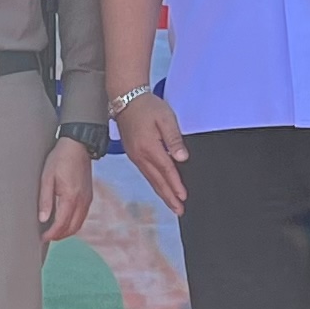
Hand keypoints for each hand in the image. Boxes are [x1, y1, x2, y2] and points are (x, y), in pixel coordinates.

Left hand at [37, 138, 93, 240]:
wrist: (78, 146)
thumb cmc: (60, 158)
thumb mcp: (47, 178)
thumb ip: (45, 200)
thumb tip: (43, 219)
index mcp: (71, 197)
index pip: (61, 224)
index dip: (52, 234)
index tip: (43, 238)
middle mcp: (82, 200)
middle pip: (72, 227)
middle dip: (59, 235)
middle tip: (47, 237)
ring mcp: (88, 199)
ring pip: (79, 224)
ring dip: (67, 231)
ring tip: (54, 231)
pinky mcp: (89, 196)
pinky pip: (83, 216)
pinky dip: (74, 223)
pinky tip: (64, 221)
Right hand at [116, 91, 189, 214]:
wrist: (126, 99)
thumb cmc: (147, 106)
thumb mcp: (166, 118)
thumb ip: (174, 138)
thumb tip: (182, 157)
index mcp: (149, 147)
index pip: (167, 171)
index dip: (176, 185)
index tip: (184, 197)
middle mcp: (140, 155)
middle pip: (157, 181)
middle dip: (169, 197)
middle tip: (179, 210)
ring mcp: (135, 156)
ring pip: (151, 179)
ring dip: (162, 193)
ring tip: (172, 204)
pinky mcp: (133, 154)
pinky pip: (146, 173)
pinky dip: (155, 183)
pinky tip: (160, 188)